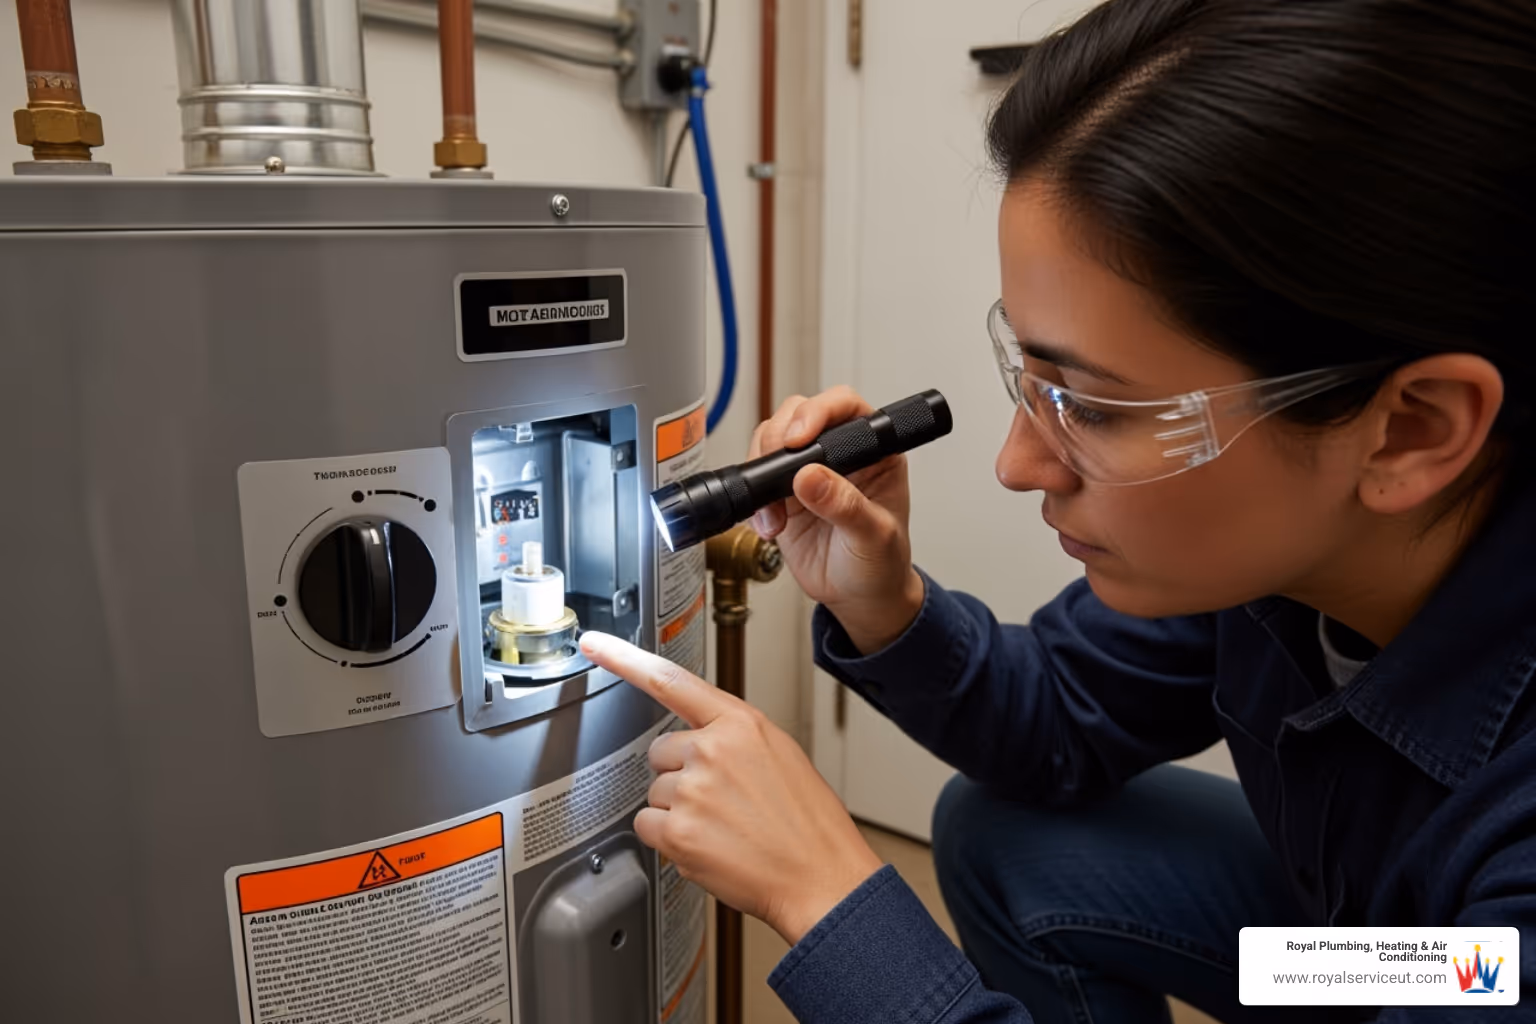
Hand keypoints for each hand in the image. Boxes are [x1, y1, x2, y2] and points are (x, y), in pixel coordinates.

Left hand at [579, 631, 884, 945]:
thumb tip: (700, 742)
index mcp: (741, 724)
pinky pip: (647, 827)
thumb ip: (735, 739)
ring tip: (722, 828)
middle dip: (679, 776)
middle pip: (660, 752)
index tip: (594, 644)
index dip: (625, 659)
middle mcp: (713, 750)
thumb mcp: (781, 756)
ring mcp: (694, 790)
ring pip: (656, 793)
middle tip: (719, 802)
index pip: (672, 681)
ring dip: (677, 812)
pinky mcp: (678, 831)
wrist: (820, 876)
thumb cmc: (807, 825)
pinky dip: (668, 840)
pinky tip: (706, 846)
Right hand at [749, 387, 924, 653]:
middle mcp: (840, 454)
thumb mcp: (873, 536)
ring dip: (764, 468)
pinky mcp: (783, 493)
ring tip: (777, 511)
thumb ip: (845, 505)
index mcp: (875, 451)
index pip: (845, 407)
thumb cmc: (881, 563)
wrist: (860, 597)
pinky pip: (757, 477)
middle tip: (778, 467)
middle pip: (799, 413)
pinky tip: (770, 524)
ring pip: (772, 439)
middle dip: (780, 437)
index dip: (819, 412)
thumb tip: (810, 477)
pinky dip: (755, 498)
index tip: (799, 438)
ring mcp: (808, 471)